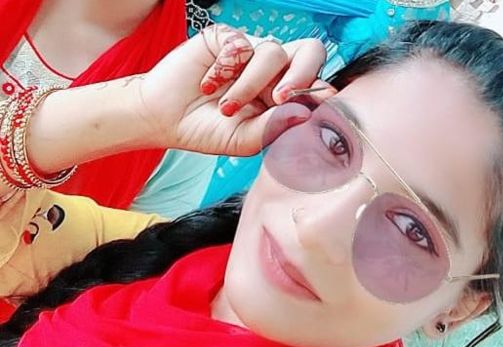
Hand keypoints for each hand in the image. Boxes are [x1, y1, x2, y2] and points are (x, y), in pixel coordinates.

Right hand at [135, 24, 335, 156]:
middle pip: (309, 52)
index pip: (314, 84)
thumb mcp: (245, 139)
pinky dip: (224, 68)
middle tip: (282, 97)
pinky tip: (208, 83)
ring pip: (272, 53)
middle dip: (302, 73)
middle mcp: (273, 72)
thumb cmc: (208, 131)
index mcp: (284, 97)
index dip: (320, 90)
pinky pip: (240, 43)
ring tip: (226, 106)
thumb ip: (275, 126)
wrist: (165, 118)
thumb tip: (306, 113)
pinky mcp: (227, 39)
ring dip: (248, 85)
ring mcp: (251, 53)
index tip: (324, 102)